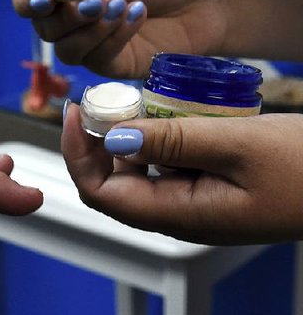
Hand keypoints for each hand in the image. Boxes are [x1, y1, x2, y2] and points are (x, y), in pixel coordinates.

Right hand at [12, 0, 220, 77]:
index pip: (28, 0)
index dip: (29, 2)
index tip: (43, 0)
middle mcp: (72, 20)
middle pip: (45, 29)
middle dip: (69, 14)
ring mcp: (90, 45)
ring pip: (68, 49)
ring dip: (94, 28)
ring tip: (124, 4)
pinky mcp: (111, 66)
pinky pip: (98, 59)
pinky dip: (116, 36)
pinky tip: (138, 15)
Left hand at [62, 103, 302, 243]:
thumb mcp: (239, 145)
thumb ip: (173, 142)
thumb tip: (113, 138)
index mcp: (178, 215)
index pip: (99, 192)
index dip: (77, 153)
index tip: (75, 112)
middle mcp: (177, 215)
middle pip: (112, 181)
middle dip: (98, 141)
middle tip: (105, 99)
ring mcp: (191, 203)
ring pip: (138, 171)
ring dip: (128, 137)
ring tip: (134, 101)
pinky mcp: (206, 188)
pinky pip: (166, 164)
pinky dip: (157, 138)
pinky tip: (167, 112)